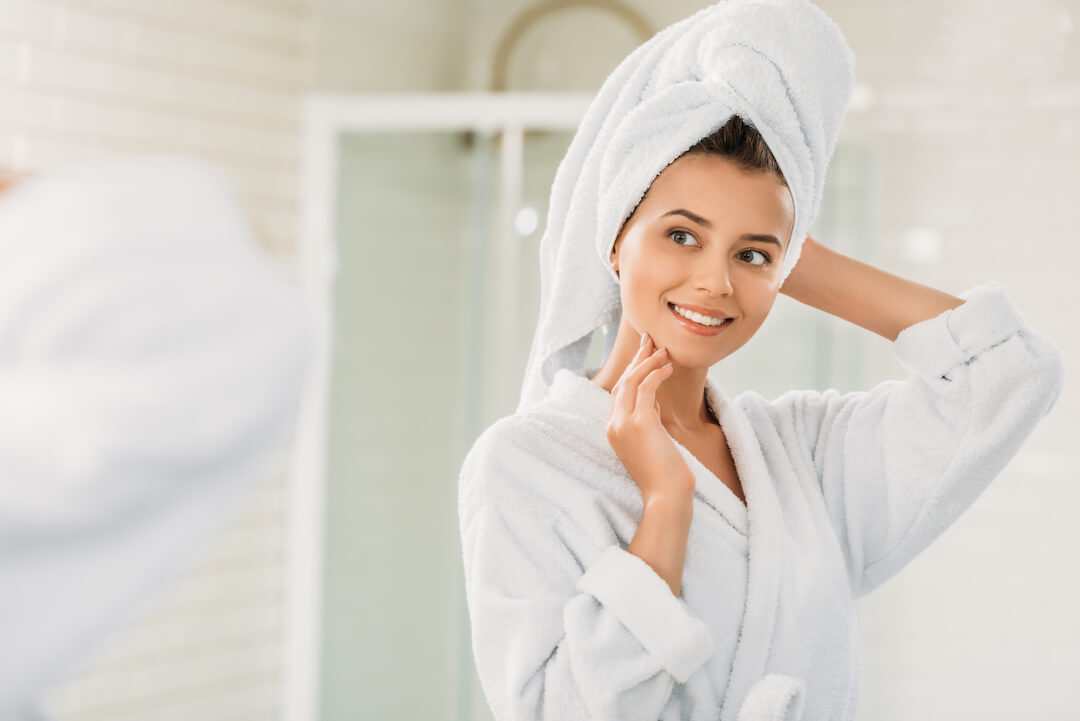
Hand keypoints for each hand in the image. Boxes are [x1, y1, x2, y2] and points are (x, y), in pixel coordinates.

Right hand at [606, 331, 694, 501]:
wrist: (666, 496)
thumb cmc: (664, 475)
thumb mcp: (652, 441)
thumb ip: (649, 419)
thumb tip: (654, 401)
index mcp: (614, 430)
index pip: (618, 393)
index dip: (630, 371)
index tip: (643, 355)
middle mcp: (614, 425)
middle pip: (622, 382)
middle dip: (637, 359)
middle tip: (649, 339)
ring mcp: (624, 424)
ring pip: (631, 381)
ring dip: (647, 362)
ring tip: (663, 350)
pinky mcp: (640, 423)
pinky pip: (646, 388)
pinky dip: (656, 374)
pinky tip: (668, 367)